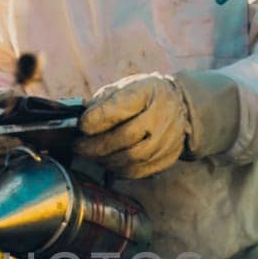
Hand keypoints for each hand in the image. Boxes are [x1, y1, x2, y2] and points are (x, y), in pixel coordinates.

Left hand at [74, 73, 188, 178]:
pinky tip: (110, 162)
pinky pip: (139, 171)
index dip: (97, 119)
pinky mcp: (168, 156)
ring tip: (93, 155)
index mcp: (147, 91)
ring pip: (132, 157)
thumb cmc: (142, 96)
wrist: (179, 105)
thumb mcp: (123, 87)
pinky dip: (120, 170)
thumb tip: (80, 118)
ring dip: (106, 159)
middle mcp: (161, 115)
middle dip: (96, 145)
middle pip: (126, 137)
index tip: (81, 126)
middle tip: (78, 147)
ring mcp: (168, 138)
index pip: (120, 107)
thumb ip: (102, 102)